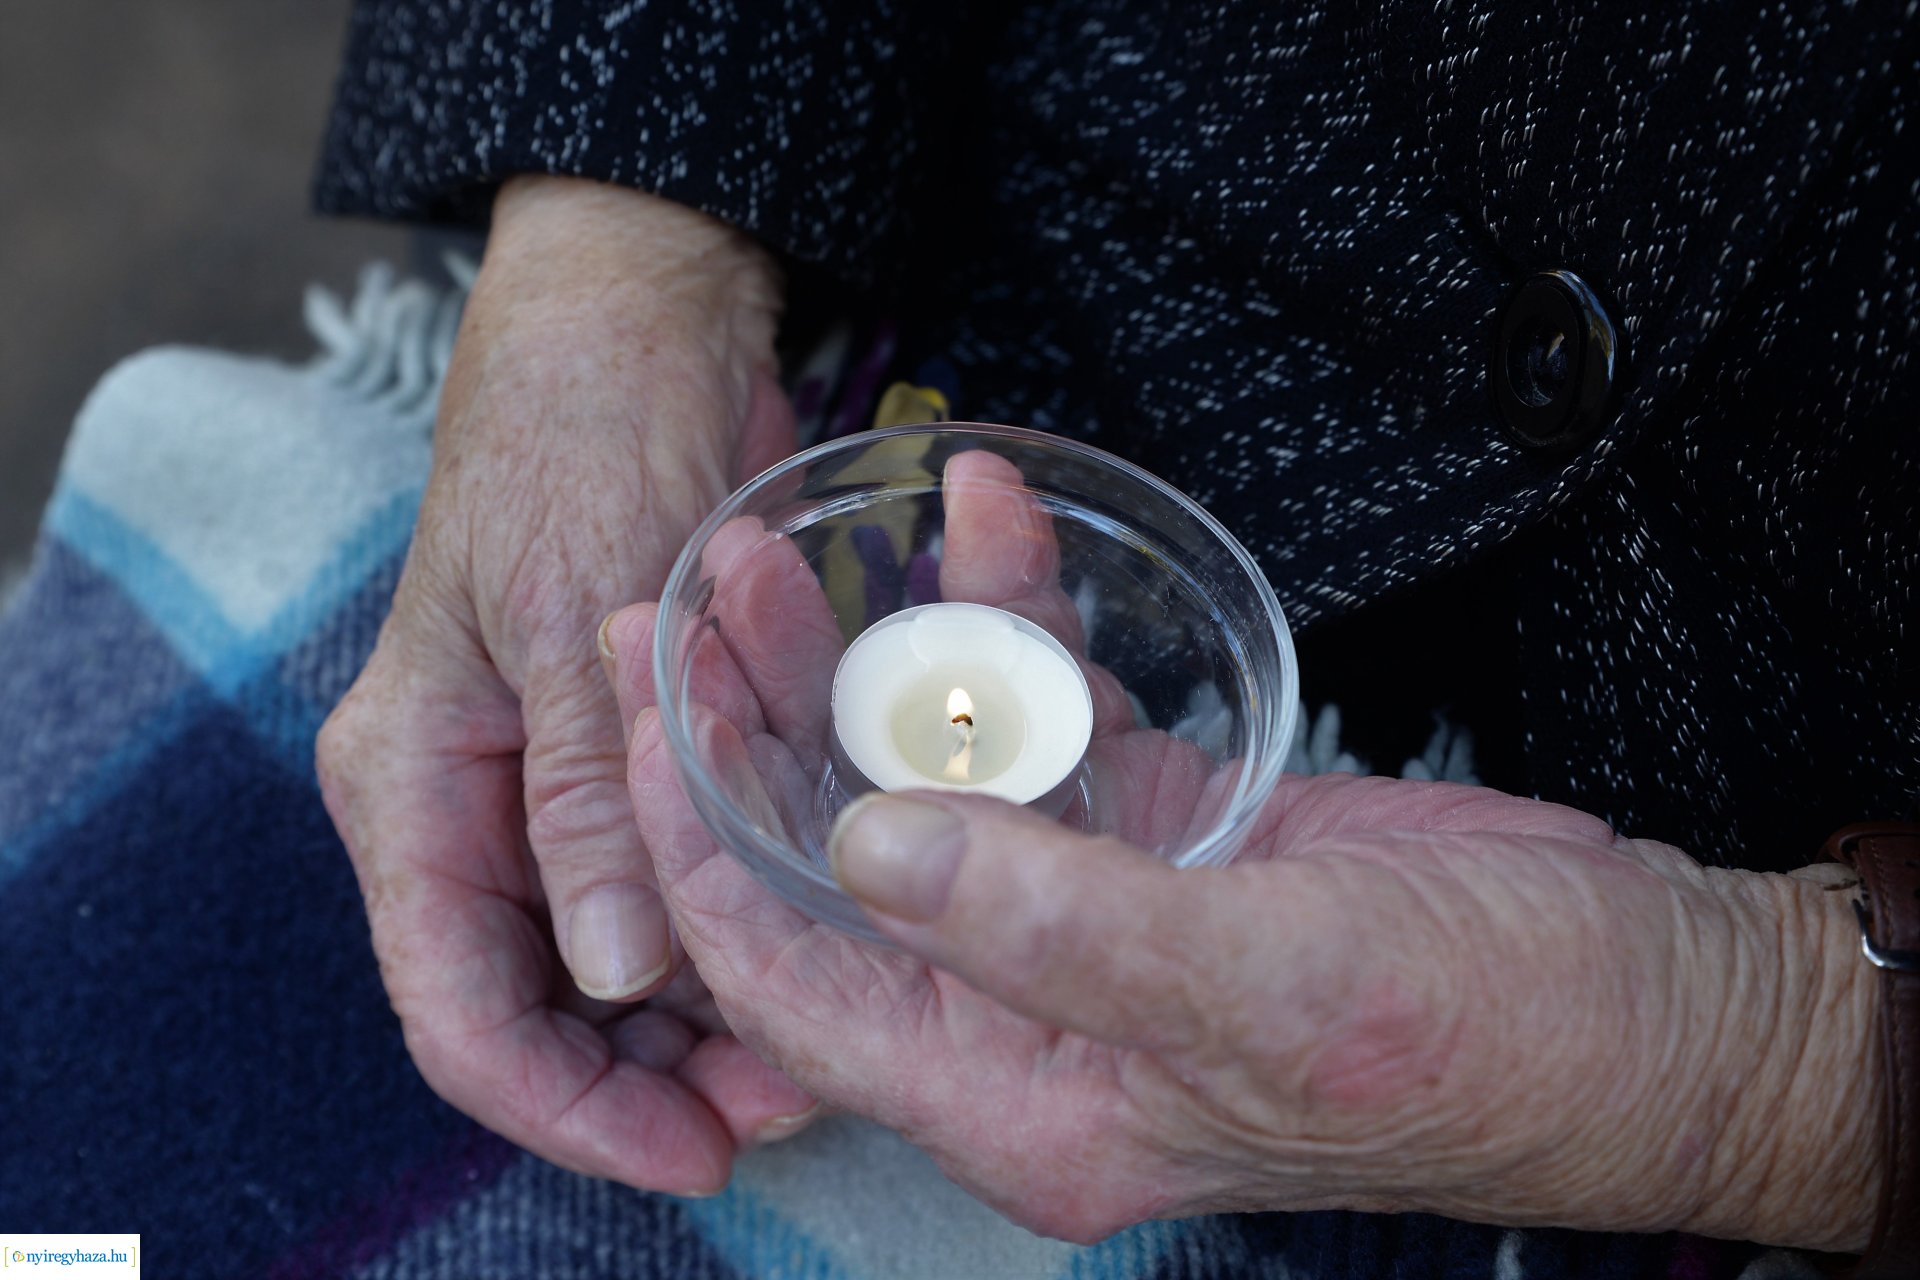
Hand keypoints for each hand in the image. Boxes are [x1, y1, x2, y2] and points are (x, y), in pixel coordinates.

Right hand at [317, 177, 813, 1193]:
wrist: (639, 315)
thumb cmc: (585, 433)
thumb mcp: (578, 613)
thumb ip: (579, 798)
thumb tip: (606, 976)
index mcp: (411, 782)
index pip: (462, 1014)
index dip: (572, 1110)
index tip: (696, 1153)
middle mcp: (467, 805)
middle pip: (543, 1010)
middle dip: (659, 1074)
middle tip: (794, 1100)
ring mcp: (545, 787)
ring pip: (614, 966)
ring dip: (710, 1017)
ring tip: (825, 1043)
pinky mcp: (624, 757)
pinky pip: (670, 884)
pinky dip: (736, 932)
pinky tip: (815, 952)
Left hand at [604, 449, 1881, 1243]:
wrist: (1647, 998)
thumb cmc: (1484, 1038)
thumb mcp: (1267, 987)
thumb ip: (1054, 925)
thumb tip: (865, 844)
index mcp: (1022, 1096)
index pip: (796, 978)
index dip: (702, 847)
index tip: (636, 709)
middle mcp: (1032, 1009)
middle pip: (839, 862)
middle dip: (755, 726)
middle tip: (689, 589)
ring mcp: (1090, 908)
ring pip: (928, 775)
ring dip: (865, 650)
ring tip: (794, 530)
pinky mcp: (1155, 827)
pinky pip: (1045, 714)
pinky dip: (1008, 618)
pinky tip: (976, 509)